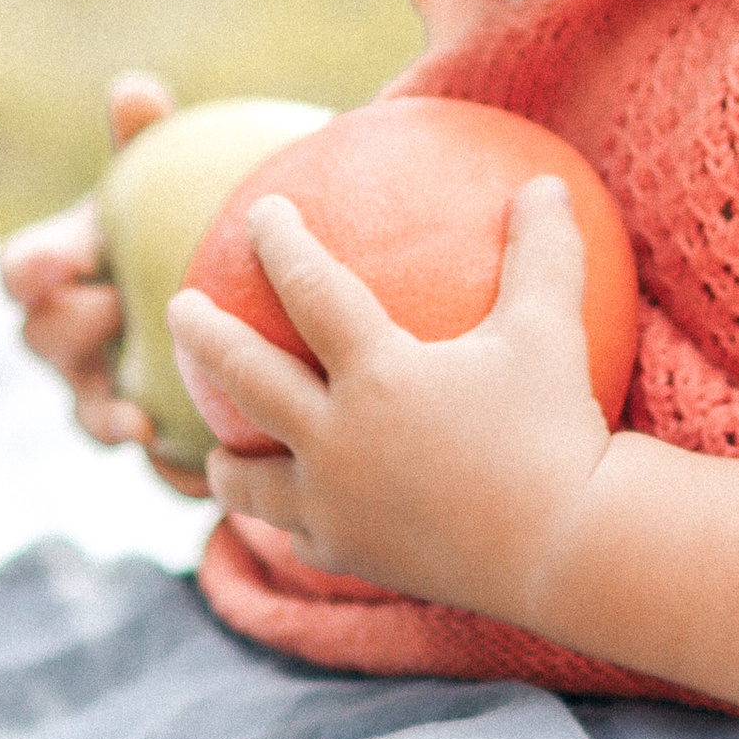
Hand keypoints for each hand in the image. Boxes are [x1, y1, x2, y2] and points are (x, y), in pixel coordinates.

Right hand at [0, 70, 209, 480]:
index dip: (34, 267)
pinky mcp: (157, 437)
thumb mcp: (174, 178)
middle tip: (109, 310)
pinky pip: (153, 465)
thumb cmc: (190, 218)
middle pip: (44, 342)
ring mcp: (108, 390)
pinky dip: (168, 468)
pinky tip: (201, 469)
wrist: (241, 286)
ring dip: (104, 415)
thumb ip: (151, 139)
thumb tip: (134, 90)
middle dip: (66, 330)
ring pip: (88, 414)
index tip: (63, 258)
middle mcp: (76, 333)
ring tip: (137, 419)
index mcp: (71, 265)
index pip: (25, 269)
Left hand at [167, 176, 613, 618]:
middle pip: (246, 380)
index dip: (281, 244)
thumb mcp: (550, 328)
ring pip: (251, 480)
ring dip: (223, 457)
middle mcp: (338, 440)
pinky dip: (283, 520)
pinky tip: (287, 514)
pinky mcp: (353, 557)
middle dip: (202, 337)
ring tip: (208, 447)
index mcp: (376, 374)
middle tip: (174, 308)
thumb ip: (542, 250)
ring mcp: (338, 507)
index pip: (311, 291)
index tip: (259, 212)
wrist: (565, 551)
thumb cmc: (556, 430)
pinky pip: (299, 534)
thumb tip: (545, 182)